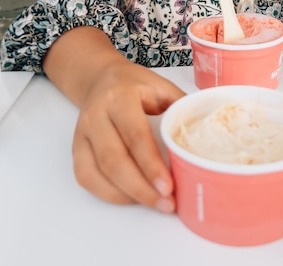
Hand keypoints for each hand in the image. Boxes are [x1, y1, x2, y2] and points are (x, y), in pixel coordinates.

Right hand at [72, 60, 184, 211]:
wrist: (101, 78)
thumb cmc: (135, 84)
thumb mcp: (161, 86)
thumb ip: (179, 107)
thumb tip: (205, 134)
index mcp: (120, 97)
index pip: (135, 135)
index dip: (151, 164)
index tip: (168, 186)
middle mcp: (96, 115)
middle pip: (114, 160)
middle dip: (141, 187)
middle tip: (166, 202)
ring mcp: (83, 133)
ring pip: (97, 172)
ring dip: (127, 194)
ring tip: (155, 204)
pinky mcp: (77, 148)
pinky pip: (86, 177)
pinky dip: (109, 193)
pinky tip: (132, 197)